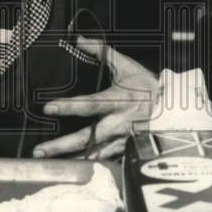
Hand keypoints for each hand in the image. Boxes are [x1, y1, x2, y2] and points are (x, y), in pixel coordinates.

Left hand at [32, 36, 157, 160]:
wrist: (172, 109)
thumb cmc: (147, 86)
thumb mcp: (126, 66)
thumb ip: (102, 52)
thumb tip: (79, 39)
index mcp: (118, 101)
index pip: (90, 104)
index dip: (69, 106)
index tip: (48, 108)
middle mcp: (118, 124)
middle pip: (87, 137)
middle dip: (62, 145)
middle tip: (39, 151)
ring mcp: (122, 141)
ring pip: (93, 154)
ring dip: (70, 160)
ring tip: (48, 165)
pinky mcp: (125, 151)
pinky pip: (104, 162)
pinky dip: (87, 167)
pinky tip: (71, 171)